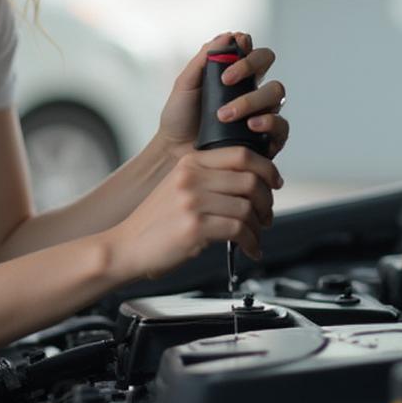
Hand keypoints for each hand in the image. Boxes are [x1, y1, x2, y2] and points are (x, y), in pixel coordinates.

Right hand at [107, 145, 280, 280]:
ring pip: (247, 207)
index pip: (240, 154)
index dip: (266, 168)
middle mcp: (191, 177)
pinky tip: (248, 248)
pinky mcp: (195, 227)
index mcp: (189, 163)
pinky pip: (238, 230)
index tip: (274, 182)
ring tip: (255, 235)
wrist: (127, 246)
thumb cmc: (156, 221)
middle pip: (250, 180)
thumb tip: (252, 183)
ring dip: (259, 226)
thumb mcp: (179, 187)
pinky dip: (250, 242)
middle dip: (267, 201)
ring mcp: (192, 201)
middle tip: (266, 216)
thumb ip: (209, 179)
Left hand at [154, 31, 289, 160]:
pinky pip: (282, 126)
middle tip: (225, 82)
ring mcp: (262, 113)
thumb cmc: (180, 118)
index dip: (246, 49)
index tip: (229, 54)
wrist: (175, 153)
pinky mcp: (267, 139)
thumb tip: (226, 36)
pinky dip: (269, 122)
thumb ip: (204, 60)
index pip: (251, 50)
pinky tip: (251, 126)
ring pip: (276, 94)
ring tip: (226, 115)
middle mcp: (253, 90)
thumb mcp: (185, 85)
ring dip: (252, 100)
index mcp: (236, 75)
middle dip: (249, 67)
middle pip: (268, 65)